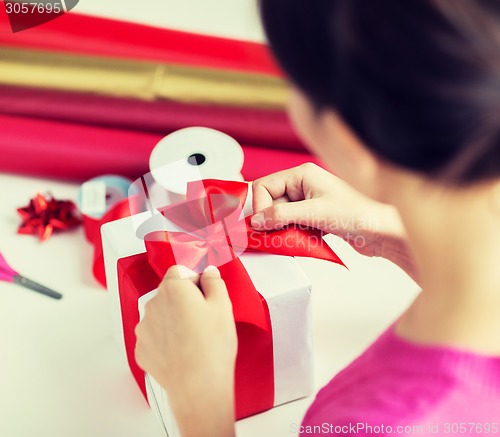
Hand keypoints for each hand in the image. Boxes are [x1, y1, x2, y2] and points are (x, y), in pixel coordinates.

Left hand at [135, 265, 236, 436]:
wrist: (198, 387)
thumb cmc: (211, 348)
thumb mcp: (223, 306)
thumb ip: (214, 282)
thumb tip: (208, 273)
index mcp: (173, 288)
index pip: (180, 270)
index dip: (195, 280)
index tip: (204, 293)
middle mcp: (153, 304)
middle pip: (169, 292)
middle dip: (184, 299)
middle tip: (204, 317)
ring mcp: (144, 328)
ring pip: (161, 314)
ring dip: (173, 319)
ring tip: (194, 337)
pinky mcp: (142, 348)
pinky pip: (155, 335)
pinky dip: (166, 339)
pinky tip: (183, 349)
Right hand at [251, 163, 404, 257]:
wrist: (384, 231)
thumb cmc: (359, 213)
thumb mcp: (315, 213)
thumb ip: (281, 215)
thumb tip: (256, 220)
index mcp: (302, 174)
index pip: (264, 186)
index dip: (259, 206)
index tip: (260, 225)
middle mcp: (303, 185)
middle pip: (269, 201)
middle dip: (270, 219)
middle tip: (272, 234)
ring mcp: (308, 201)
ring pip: (279, 216)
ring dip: (280, 229)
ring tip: (292, 236)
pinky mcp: (313, 217)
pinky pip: (291, 225)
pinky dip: (291, 234)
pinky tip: (301, 239)